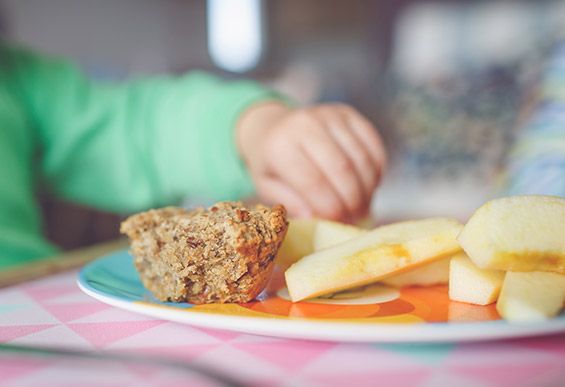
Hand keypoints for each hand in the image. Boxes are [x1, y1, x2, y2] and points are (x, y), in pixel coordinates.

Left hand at [237, 102, 386, 221]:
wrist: (273, 128)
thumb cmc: (272, 165)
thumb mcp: (268, 187)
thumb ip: (291, 203)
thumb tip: (315, 219)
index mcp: (280, 146)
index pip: (314, 182)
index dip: (331, 207)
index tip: (339, 223)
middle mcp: (306, 124)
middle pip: (342, 169)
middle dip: (353, 200)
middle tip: (356, 218)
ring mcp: (329, 115)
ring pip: (361, 158)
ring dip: (368, 188)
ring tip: (363, 206)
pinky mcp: (348, 113)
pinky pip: (373, 145)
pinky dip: (377, 170)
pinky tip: (369, 186)